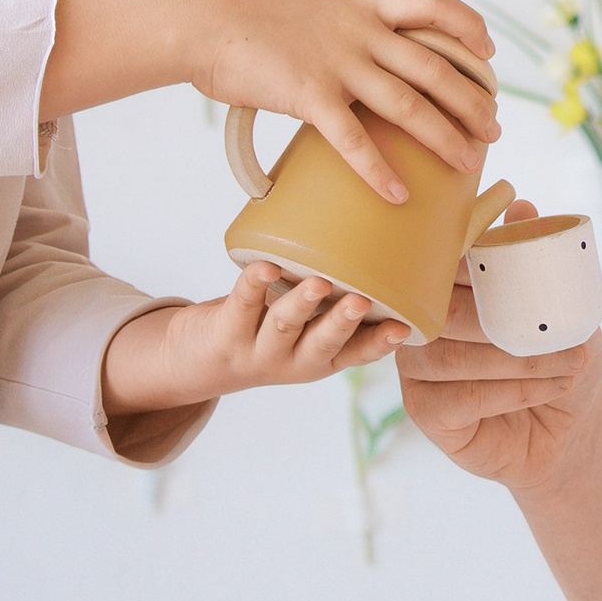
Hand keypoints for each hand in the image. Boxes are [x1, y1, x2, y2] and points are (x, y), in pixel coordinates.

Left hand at [101, 263, 412, 416]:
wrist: (199, 362)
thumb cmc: (267, 330)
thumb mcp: (305, 327)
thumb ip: (333, 300)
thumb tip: (376, 239)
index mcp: (321, 358)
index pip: (357, 353)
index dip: (380, 342)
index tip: (403, 327)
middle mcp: (294, 360)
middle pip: (322, 343)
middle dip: (342, 322)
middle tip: (360, 301)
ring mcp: (259, 349)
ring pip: (283, 325)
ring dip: (301, 303)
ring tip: (317, 282)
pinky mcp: (228, 331)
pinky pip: (242, 303)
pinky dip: (254, 283)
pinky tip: (266, 267)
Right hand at [190, 0, 499, 202]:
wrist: (203, 18)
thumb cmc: (249, 18)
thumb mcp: (311, 7)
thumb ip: (343, 28)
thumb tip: (360, 56)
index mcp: (362, 6)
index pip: (432, 4)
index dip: (467, 26)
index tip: (488, 51)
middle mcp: (360, 31)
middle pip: (434, 67)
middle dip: (471, 100)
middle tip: (493, 130)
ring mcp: (338, 62)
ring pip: (408, 104)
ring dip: (445, 138)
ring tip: (469, 164)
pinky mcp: (309, 94)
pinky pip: (354, 140)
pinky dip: (380, 171)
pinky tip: (399, 196)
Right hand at [397, 202, 601, 492]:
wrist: (567, 418)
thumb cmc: (556, 350)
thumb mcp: (558, 301)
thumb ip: (534, 254)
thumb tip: (521, 206)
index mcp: (443, 284)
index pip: (447, 265)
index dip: (478, 262)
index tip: (520, 268)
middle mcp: (419, 321)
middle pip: (446, 311)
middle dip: (506, 319)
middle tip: (560, 329)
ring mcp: (416, 368)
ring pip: (456, 357)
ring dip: (519, 360)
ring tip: (571, 361)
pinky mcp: (424, 410)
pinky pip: (463, 399)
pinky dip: (515, 391)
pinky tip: (553, 386)